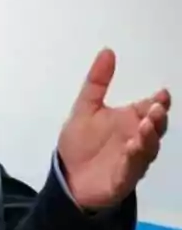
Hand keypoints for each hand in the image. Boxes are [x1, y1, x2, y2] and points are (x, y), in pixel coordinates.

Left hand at [57, 48, 169, 209]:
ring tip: (146, 125)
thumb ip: (96, 83)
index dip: (158, 102)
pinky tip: (132, 147)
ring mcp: (133, 159)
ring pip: (148, 147)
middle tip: (155, 108)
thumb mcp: (85, 109)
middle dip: (157, 118)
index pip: (149, 108)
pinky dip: (134, 158)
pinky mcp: (123, 177)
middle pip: (155, 127)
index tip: (161, 94)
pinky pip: (133, 168)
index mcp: (130, 120)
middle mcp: (137, 138)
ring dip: (149, 136)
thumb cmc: (80, 144)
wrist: (68, 179)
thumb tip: (107, 51)